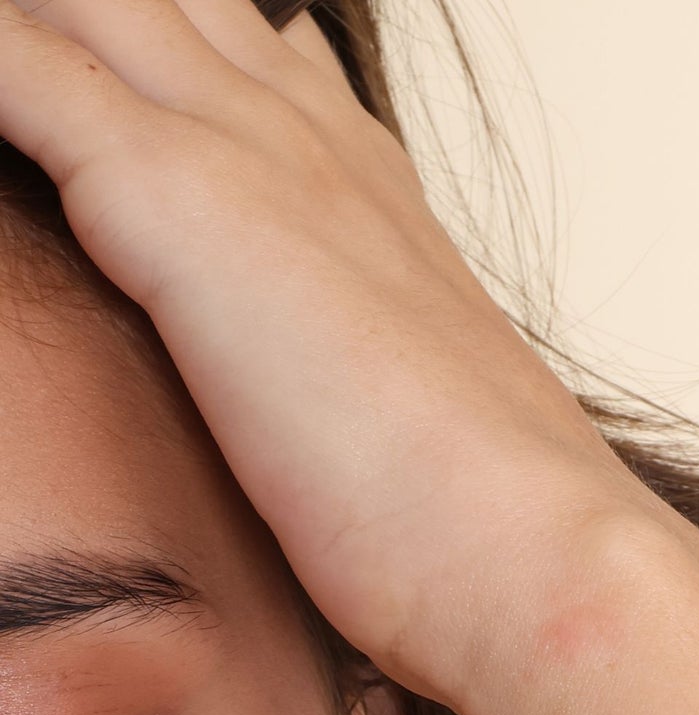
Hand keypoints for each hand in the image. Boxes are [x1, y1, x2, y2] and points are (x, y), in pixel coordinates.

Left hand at [0, 0, 642, 708]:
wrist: (533, 560)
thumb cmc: (480, 539)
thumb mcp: (412, 430)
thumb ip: (360, 387)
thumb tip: (330, 421)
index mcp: (364, 192)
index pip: (255, 61)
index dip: (193, 51)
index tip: (142, 69)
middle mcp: (304, 143)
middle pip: (162, 7)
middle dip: (98, 27)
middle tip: (52, 63)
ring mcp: (238, 154)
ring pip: (84, 10)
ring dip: (38, 33)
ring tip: (11, 65)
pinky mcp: (167, 194)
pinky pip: (17, 67)